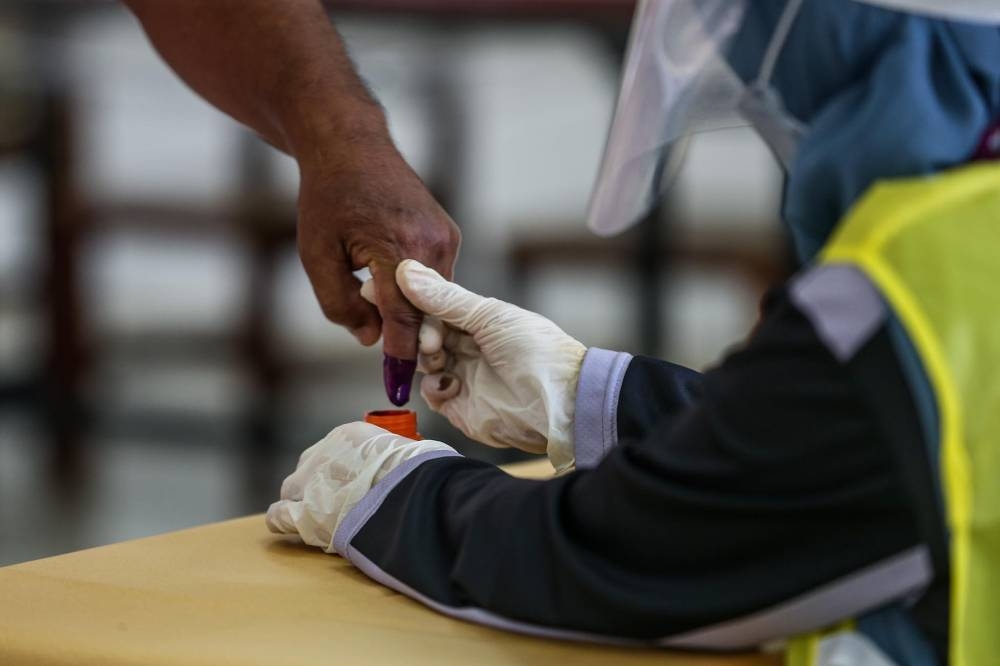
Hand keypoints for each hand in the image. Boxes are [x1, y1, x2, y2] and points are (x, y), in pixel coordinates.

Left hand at [266, 421, 455, 552]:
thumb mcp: (407, 450)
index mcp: (346, 436)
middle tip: (333, 501)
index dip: (336, 469)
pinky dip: (282, 521)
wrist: (408, 493)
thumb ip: (396, 456)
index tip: (348, 482)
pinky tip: (288, 526)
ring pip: (290, 491)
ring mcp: (310, 484)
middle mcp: (322, 454)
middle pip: (306, 469)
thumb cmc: (418, 473)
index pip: (330, 451)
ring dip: (300, 502)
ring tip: (313, 516)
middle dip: (315, 483)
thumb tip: (417, 459)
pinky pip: (279, 516)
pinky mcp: (304, 514)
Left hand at [296, 139, 460, 383]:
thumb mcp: (317, 256)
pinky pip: (437, 278)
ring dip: (408, 309)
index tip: (395, 388)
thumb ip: (341, 305)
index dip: (400, 358)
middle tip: (386, 356)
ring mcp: (446, 237)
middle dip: (406, 336)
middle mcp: (433, 244)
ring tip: (369, 287)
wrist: (351, 145)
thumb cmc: (328, 198)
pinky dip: (416, 289)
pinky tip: (384, 273)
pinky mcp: (449, 233)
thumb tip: (372, 341)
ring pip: (434, 297)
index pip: (405, 320)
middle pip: (426, 312)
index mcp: (398, 248)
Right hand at [393, 260, 586, 471]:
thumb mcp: (490, 316)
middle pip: (425, 332)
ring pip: (424, 361)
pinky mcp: (460, 407)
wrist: (560, 403)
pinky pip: (432, 392)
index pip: (434, 304)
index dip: (410, 297)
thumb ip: (445, 298)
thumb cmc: (538, 352)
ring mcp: (464, 376)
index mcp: (479, 320)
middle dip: (417, 329)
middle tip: (425, 333)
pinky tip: (450, 382)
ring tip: (437, 353)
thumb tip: (407, 271)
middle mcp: (469, 346)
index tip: (379, 288)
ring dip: (425, 355)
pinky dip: (434, 385)